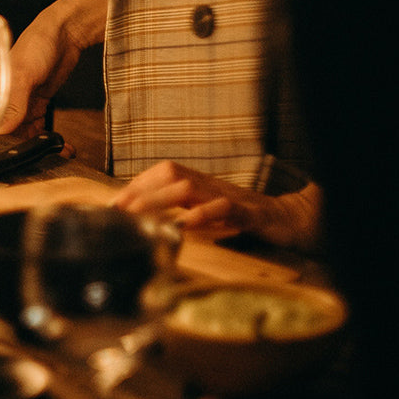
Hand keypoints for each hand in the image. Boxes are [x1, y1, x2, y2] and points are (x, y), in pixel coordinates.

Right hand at [0, 0, 110, 151]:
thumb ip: (13, 103)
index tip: (18, 152)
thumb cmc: (37, 45)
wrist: (65, 34)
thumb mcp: (22, 74)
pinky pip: (36, 126)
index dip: (3, 139)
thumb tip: (1, 129)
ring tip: (57, 152)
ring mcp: (20, 102)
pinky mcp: (35, 104)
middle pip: (6, 131)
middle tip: (41, 154)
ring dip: (37, 143)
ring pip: (23, 131)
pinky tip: (59, 145)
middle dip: (23, 144)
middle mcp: (2, 99)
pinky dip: (45, 136)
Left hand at [111, 161, 320, 248]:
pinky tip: (184, 224)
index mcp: (198, 183)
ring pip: (190, 188)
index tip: (112, 204)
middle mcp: (209, 185)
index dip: (136, 185)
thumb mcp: (204, 211)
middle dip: (140, 191)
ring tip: (139, 215)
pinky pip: (224, 209)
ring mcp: (228, 196)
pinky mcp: (248, 213)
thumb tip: (142, 221)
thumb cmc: (241, 216)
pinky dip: (202, 215)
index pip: (161, 173)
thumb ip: (178, 211)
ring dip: (161, 200)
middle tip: (117, 211)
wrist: (286, 219)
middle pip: (170, 176)